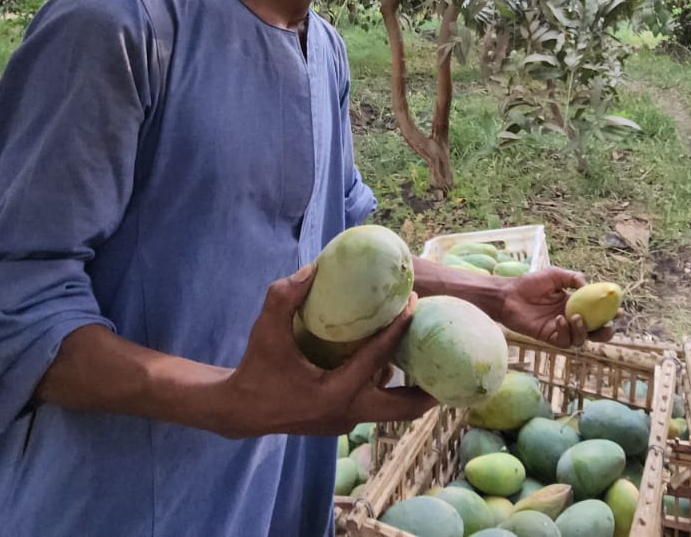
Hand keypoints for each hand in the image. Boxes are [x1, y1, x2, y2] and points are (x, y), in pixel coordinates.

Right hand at [222, 264, 435, 437]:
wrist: (239, 410)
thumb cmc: (255, 368)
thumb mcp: (264, 330)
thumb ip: (284, 297)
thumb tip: (314, 268)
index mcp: (335, 392)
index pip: (378, 358)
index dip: (399, 328)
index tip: (416, 303)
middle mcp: (347, 413)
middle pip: (403, 407)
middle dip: (430, 388)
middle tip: (451, 361)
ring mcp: (346, 422)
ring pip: (391, 409)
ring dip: (410, 388)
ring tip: (430, 357)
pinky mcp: (341, 421)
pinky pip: (375, 406)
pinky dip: (387, 388)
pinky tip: (394, 364)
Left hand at [498, 267, 613, 347]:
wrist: (509, 295)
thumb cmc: (530, 283)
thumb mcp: (555, 275)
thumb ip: (573, 278)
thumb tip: (588, 285)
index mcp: (577, 304)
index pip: (599, 313)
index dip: (611, 314)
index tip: (620, 311)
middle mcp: (572, 319)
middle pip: (596, 332)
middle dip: (606, 332)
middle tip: (608, 325)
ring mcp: (561, 329)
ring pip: (581, 339)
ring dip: (583, 330)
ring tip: (575, 317)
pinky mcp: (550, 337)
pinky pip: (564, 341)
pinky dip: (565, 332)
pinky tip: (559, 320)